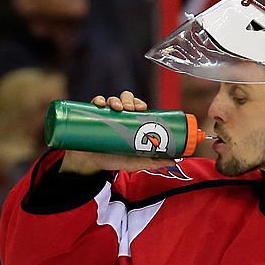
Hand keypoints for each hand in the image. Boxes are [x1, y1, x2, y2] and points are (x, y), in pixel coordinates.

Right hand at [58, 90, 176, 175]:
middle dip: (128, 99)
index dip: (139, 103)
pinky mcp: (91, 116)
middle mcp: (117, 115)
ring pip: (111, 99)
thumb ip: (153, 161)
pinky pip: (95, 103)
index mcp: (129, 121)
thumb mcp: (135, 161)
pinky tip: (101, 104)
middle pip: (125, 99)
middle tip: (130, 108)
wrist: (92, 165)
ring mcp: (104, 115)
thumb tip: (174, 160)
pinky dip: (98, 101)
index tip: (141, 108)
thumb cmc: (114, 159)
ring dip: (115, 100)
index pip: (136, 106)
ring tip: (117, 108)